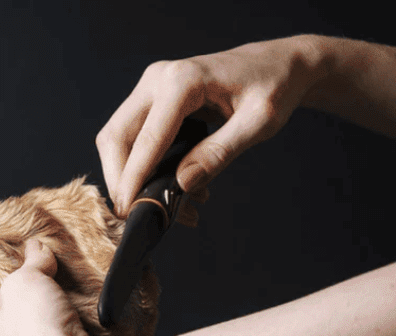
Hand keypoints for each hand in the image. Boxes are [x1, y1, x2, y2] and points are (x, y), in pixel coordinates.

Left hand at [0, 239, 118, 335]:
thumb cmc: (36, 327)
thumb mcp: (27, 278)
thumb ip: (31, 261)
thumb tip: (36, 247)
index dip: (7, 274)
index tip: (27, 264)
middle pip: (18, 306)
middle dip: (36, 291)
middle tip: (52, 276)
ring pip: (43, 324)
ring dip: (58, 309)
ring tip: (71, 297)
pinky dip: (75, 327)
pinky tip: (85, 320)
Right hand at [97, 36, 323, 215]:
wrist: (278, 63)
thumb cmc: (275, 86)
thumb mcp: (259, 122)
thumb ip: (220, 152)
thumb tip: (182, 183)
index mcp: (182, 81)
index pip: (147, 138)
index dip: (134, 177)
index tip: (128, 209)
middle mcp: (158, 79)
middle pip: (116, 136)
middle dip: (120, 178)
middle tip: (134, 212)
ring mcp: (151, 88)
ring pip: (118, 138)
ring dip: (130, 175)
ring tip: (166, 204)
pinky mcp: (153, 99)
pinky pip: (133, 137)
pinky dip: (142, 166)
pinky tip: (169, 185)